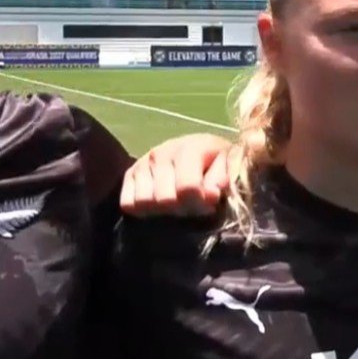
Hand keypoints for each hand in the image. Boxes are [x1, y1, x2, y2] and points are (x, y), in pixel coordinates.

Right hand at [121, 134, 236, 215]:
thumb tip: (211, 193)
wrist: (202, 153)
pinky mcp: (131, 173)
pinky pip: (128, 203)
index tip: (209, 203)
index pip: (187, 188)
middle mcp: (163, 152)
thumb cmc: (219, 164)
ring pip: (144, 202)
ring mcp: (144, 162)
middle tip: (193, 206)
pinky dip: (143, 210)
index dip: (199, 203)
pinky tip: (160, 206)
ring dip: (162, 211)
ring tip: (177, 205)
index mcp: (191, 147)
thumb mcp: (230, 168)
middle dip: (182, 209)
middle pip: (164, 199)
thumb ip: (223, 179)